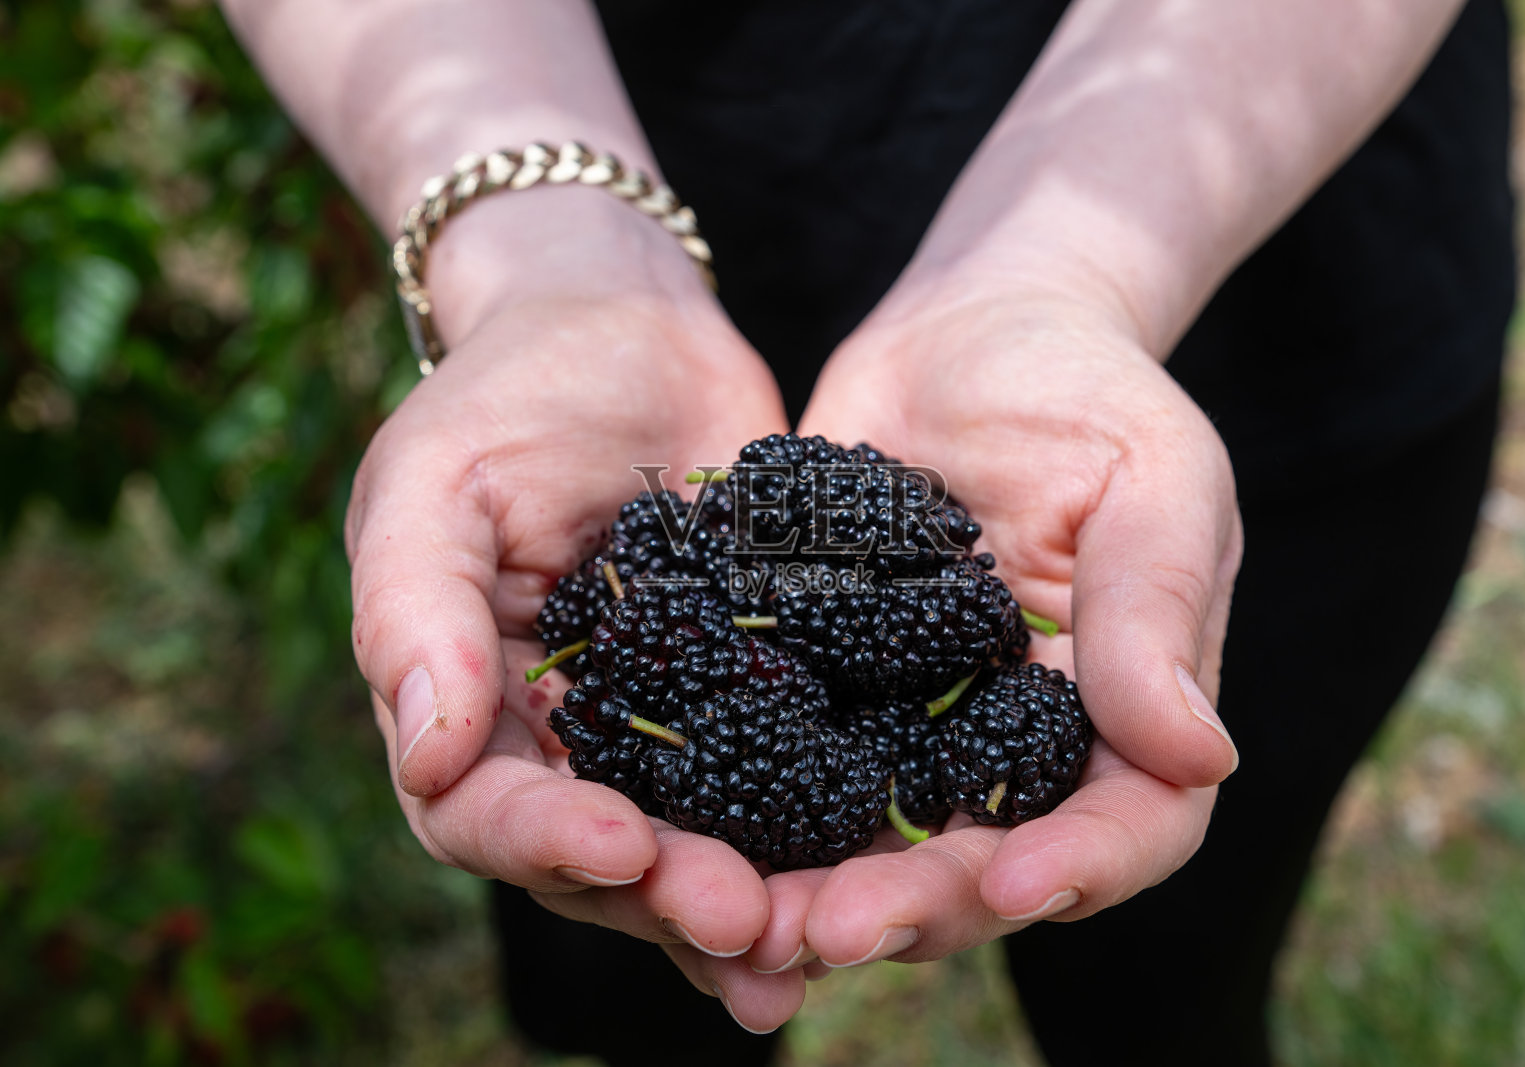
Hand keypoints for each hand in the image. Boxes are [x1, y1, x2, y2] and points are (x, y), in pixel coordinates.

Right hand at [346, 289, 804, 1030]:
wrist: (628, 325)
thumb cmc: (510, 391)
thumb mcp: (435, 480)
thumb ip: (413, 611)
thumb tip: (428, 757)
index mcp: (470, 704)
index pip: (485, 809)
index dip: (548, 842)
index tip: (626, 847)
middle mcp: (566, 740)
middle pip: (601, 858)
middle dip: (669, 897)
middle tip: (749, 921)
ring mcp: (668, 725)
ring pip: (697, 844)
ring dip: (750, 904)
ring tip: (815, 945)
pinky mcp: (759, 693)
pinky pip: (783, 779)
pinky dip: (818, 838)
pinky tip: (876, 875)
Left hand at [742, 292, 1240, 980]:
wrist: (969, 327)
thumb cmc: (1085, 387)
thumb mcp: (1150, 476)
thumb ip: (1157, 610)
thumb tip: (1200, 756)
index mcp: (1120, 712)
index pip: (1129, 824)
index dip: (1080, 868)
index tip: (1011, 882)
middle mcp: (1013, 744)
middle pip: (981, 863)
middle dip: (913, 908)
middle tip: (826, 931)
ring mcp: (911, 725)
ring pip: (870, 841)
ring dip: (810, 890)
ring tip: (740, 918)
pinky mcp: (820, 687)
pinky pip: (778, 764)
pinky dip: (735, 813)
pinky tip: (674, 833)